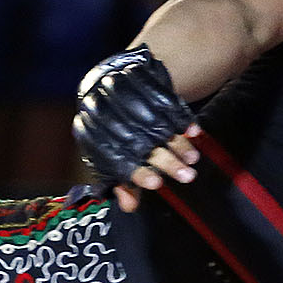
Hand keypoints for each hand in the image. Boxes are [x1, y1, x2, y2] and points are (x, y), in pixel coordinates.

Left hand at [72, 45, 197, 211]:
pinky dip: (181, 117)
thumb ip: (121, 181)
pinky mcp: (139, 76)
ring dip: (177, 142)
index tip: (156, 185)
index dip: (134, 174)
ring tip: (193, 159)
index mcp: (89, 133)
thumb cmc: (111, 127)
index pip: (112, 159)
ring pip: (154, 122)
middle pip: (137, 142)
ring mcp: (120, 92)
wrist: (113, 78)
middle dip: (164, 161)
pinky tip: (194, 132)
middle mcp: (101, 111)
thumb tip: (129, 206)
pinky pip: (164, 99)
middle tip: (186, 176)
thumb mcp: (111, 154)